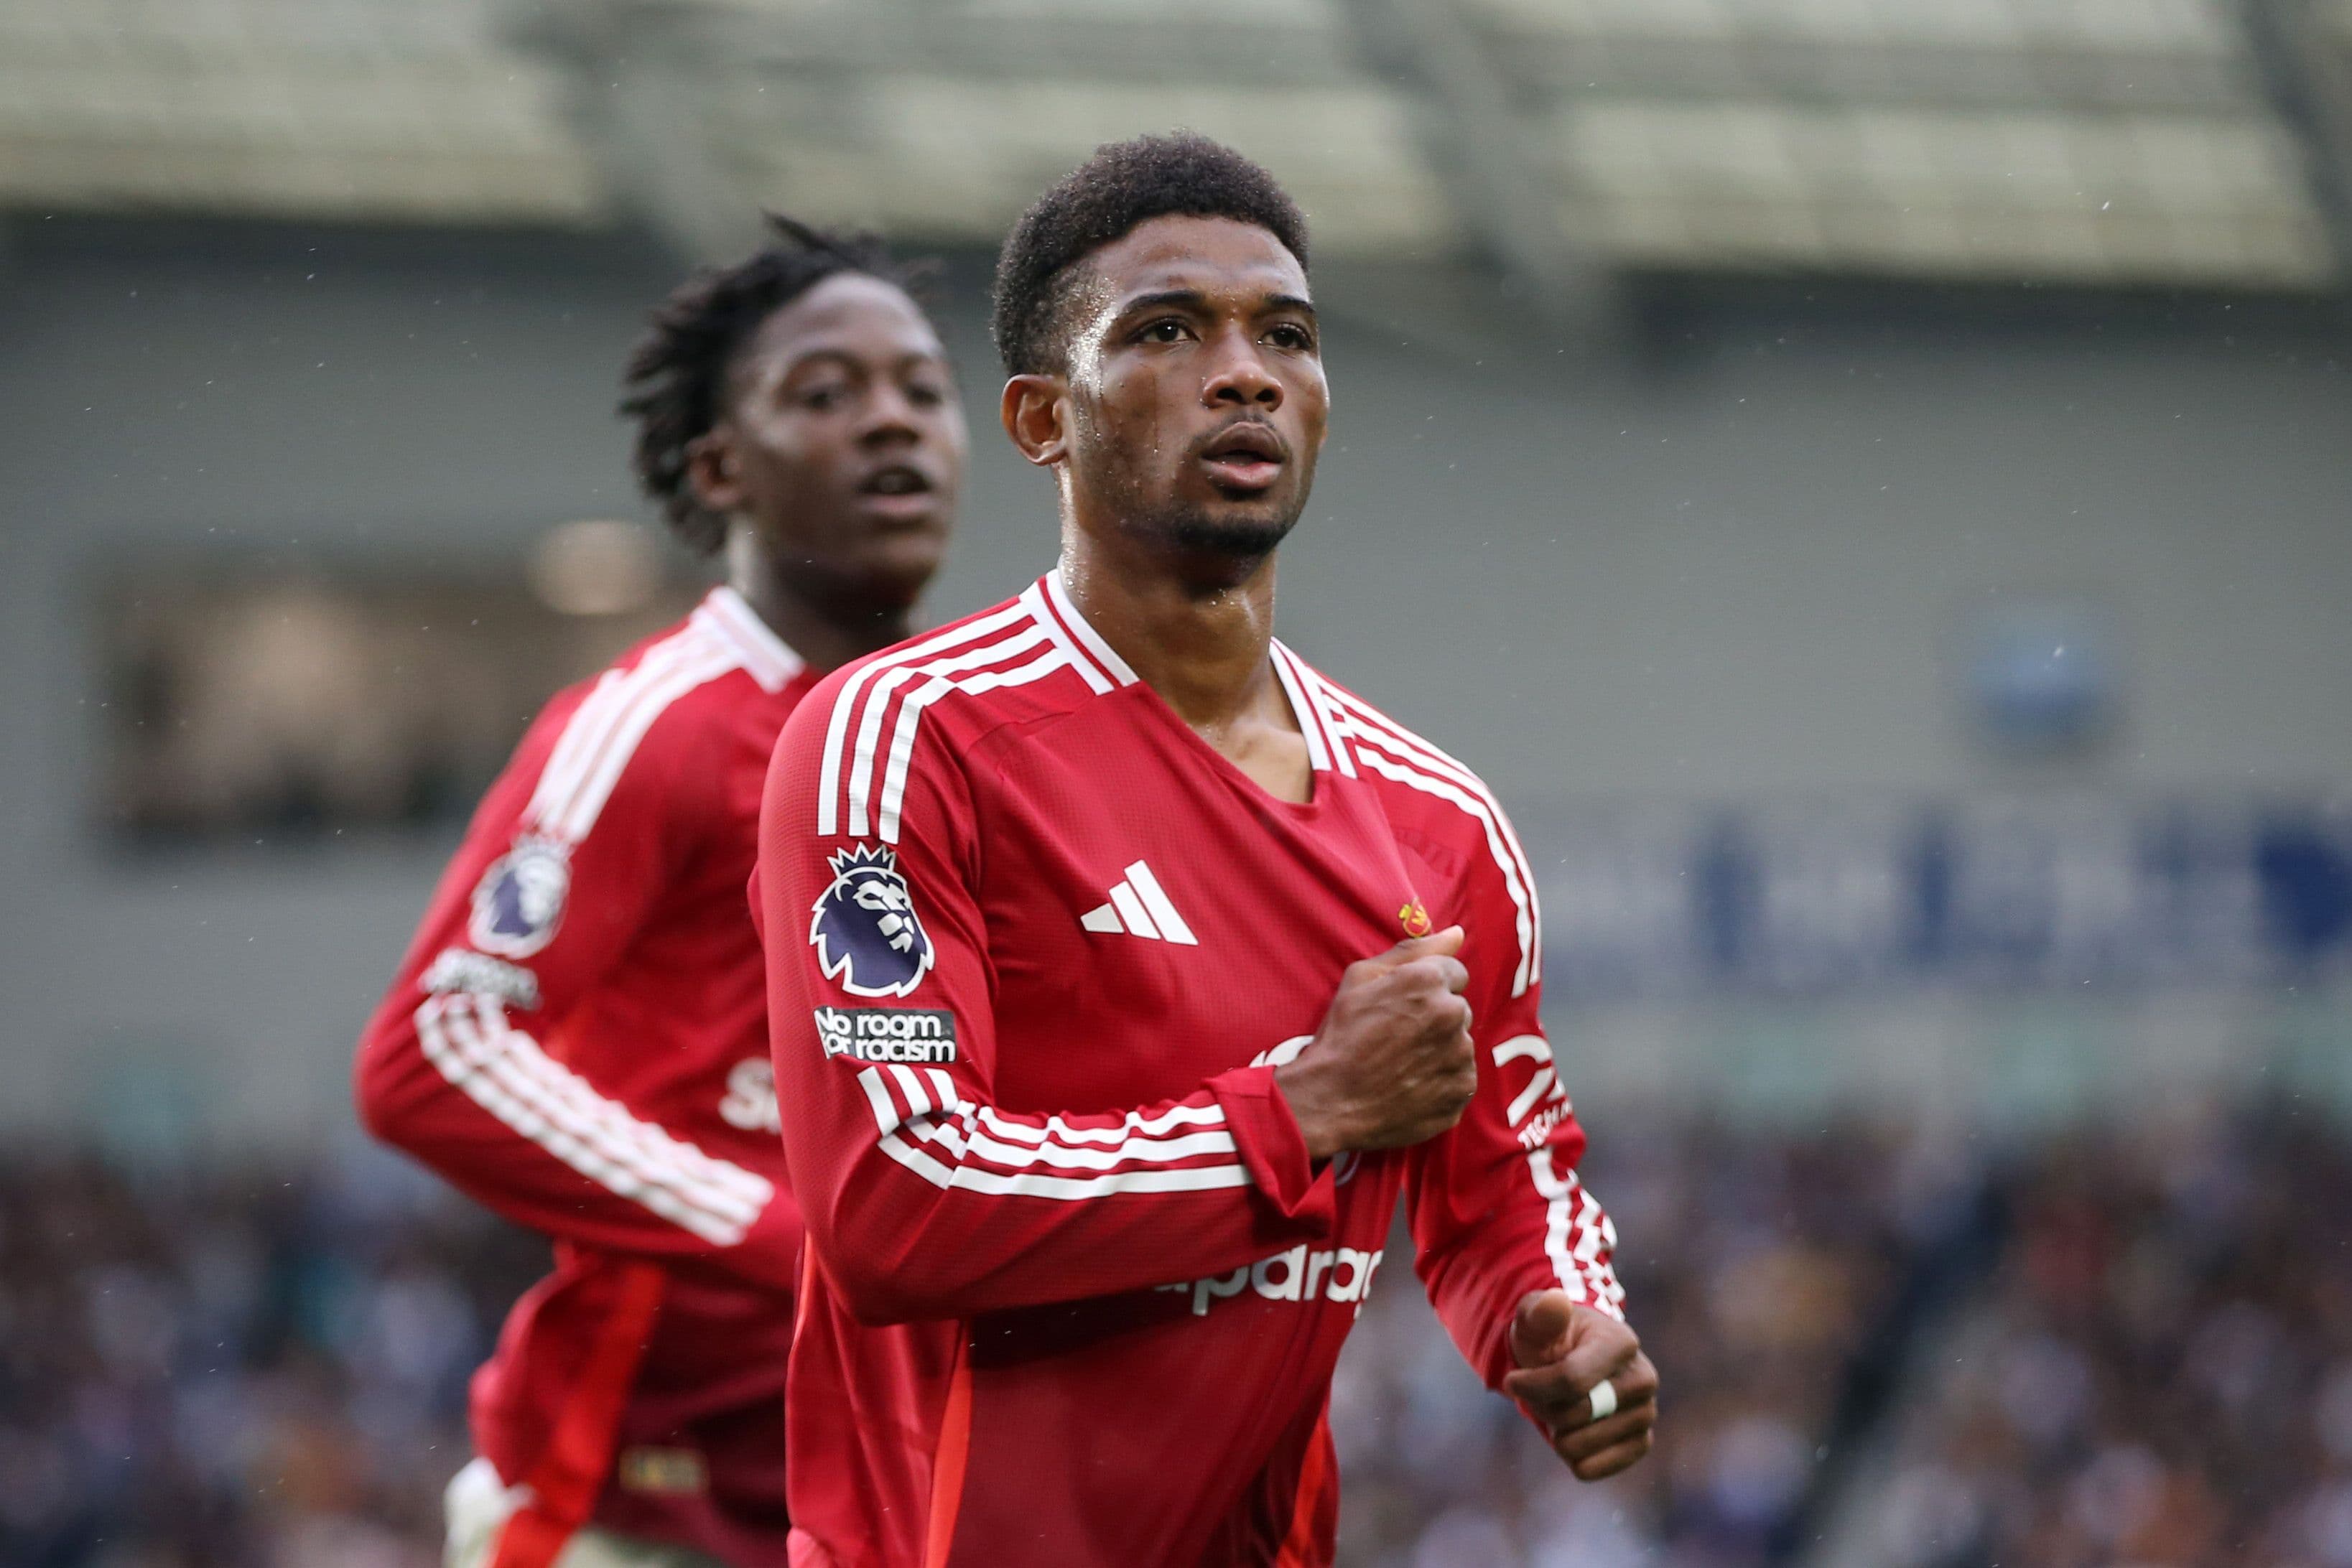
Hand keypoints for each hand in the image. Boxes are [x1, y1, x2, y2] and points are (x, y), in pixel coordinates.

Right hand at [1274, 928, 1475, 1160]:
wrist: (1330, 1101)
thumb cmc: (1341, 1036)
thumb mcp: (1360, 979)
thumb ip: (1413, 951)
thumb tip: (1457, 933)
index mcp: (1428, 981)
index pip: (1454, 972)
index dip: (1427, 988)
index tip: (1404, 1007)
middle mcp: (1452, 1014)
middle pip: (1458, 1008)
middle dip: (1436, 1018)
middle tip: (1399, 1037)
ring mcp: (1460, 1056)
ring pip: (1460, 1044)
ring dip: (1440, 1050)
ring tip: (1403, 1064)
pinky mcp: (1461, 1090)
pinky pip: (1461, 1077)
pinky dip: (1443, 1081)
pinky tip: (1412, 1084)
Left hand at [1500, 1290, 1657, 1480]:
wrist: (1569, 1362)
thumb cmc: (1549, 1339)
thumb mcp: (1535, 1319)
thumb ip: (1539, 1312)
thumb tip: (1555, 1302)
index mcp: (1622, 1343)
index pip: (1571, 1379)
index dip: (1532, 1386)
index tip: (1511, 1380)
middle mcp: (1643, 1380)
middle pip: (1573, 1416)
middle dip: (1543, 1407)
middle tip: (1542, 1392)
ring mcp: (1645, 1415)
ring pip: (1576, 1445)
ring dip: (1554, 1432)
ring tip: (1559, 1408)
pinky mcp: (1639, 1445)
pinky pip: (1590, 1468)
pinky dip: (1569, 1456)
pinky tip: (1571, 1433)